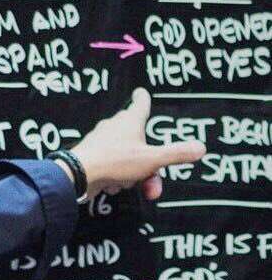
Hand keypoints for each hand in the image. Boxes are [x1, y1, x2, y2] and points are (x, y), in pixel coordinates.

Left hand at [64, 87, 205, 201]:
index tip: (141, 92)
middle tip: (152, 182)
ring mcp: (101, 143)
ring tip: (126, 183)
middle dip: (148, 165)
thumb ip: (176, 154)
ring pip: (126, 158)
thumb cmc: (115, 161)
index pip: (140, 104)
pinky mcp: (92, 159)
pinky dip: (115, 178)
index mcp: (130, 121)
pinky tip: (111, 186)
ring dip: (131, 176)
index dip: (143, 98)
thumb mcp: (152, 159)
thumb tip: (201, 148)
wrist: (78, 175)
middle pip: (139, 142)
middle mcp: (114, 128)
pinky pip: (112, 168)